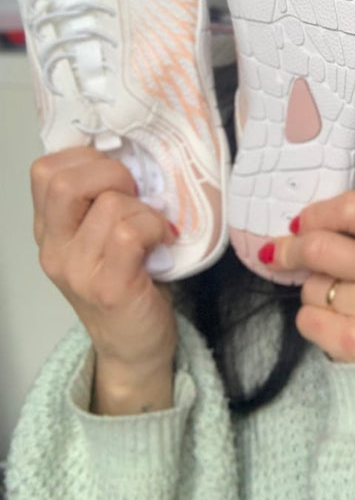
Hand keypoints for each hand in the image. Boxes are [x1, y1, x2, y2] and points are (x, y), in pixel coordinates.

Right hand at [31, 146, 178, 411]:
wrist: (134, 348)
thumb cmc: (128, 282)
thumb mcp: (100, 237)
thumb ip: (98, 201)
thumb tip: (129, 151)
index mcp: (50, 231)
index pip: (45, 170)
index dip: (86, 158)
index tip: (116, 175)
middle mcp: (54, 249)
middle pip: (62, 180)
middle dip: (110, 173)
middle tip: (135, 195)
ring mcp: (78, 270)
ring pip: (110, 204)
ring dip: (145, 208)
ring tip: (154, 227)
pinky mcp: (109, 287)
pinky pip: (130, 232)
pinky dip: (156, 227)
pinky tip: (164, 241)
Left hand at [266, 190, 354, 362]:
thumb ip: (348, 226)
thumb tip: (290, 229)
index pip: (352, 208)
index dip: (316, 214)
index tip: (298, 224)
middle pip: (320, 248)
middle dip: (290, 250)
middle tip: (278, 255)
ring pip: (310, 287)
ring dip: (311, 290)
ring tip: (337, 296)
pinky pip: (307, 320)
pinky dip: (310, 319)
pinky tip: (334, 320)